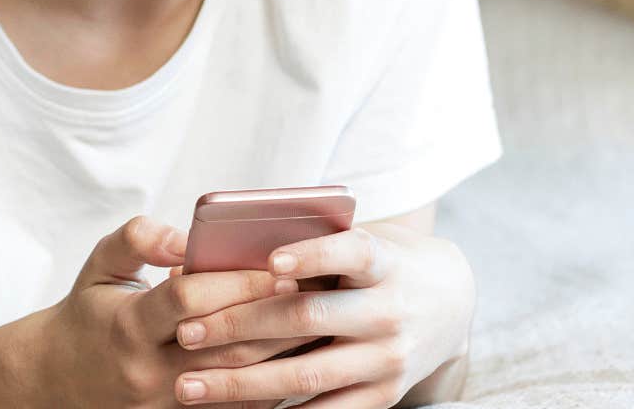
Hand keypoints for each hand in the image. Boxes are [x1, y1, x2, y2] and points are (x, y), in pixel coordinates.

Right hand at [31, 215, 330, 408]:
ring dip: (282, 354)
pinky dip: (270, 388)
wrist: (58, 379)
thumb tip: (181, 235)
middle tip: (319, 293)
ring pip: (239, 383)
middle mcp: (148, 370)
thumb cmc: (89, 312)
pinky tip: (297, 361)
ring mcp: (167, 405)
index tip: (278, 266)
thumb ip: (136, 239)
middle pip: (226, 345)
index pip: (187, 299)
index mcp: (128, 325)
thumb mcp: (99, 265)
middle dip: (275, 317)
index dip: (235, 282)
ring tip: (320, 324)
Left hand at [166, 221, 475, 406]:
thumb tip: (207, 256)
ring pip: (306, 375)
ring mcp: (388, 359)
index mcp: (382, 262)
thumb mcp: (356, 240)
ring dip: (241, 384)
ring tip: (189, 385)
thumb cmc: (375, 263)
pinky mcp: (384, 396)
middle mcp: (389, 311)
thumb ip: (303, 244)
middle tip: (186, 332)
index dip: (313, 256)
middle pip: (308, 318)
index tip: (269, 261)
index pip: (351, 253)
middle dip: (240, 325)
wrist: (447, 302)